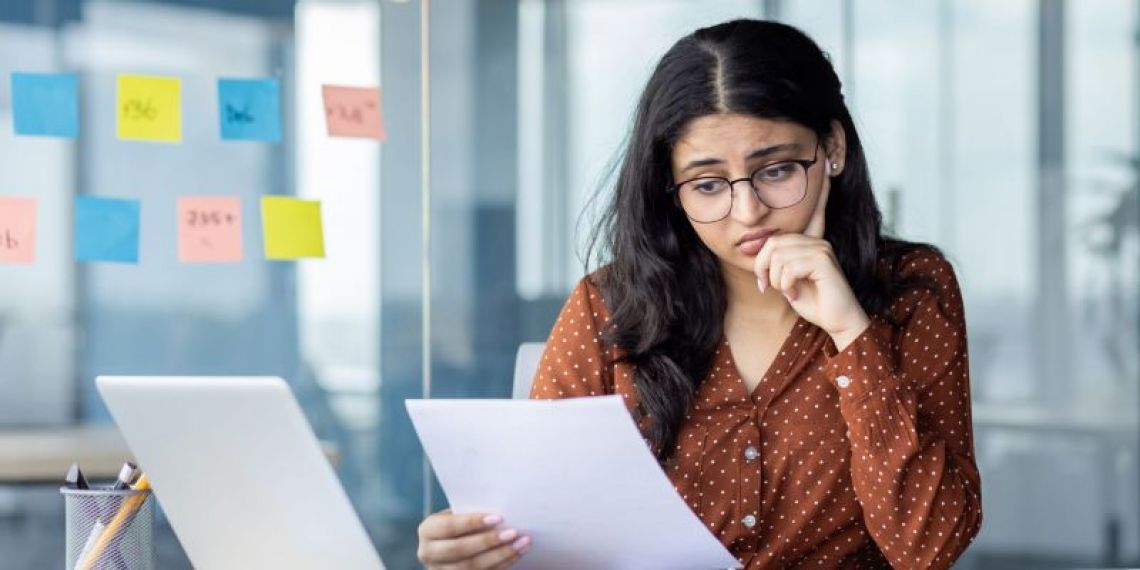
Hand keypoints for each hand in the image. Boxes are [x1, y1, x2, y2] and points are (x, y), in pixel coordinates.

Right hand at [417, 509, 530, 568]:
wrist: (449, 545)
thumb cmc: (459, 524)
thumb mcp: (456, 515)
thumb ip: (469, 513)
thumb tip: (500, 510)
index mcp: (428, 530)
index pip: (449, 527)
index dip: (472, 523)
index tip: (498, 518)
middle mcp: (429, 553)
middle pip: (460, 550)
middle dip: (489, 542)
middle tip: (513, 533)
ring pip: (472, 567)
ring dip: (501, 555)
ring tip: (522, 543)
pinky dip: (503, 564)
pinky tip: (517, 554)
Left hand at [753, 173, 870, 349]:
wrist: (837, 321)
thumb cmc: (812, 302)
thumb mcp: (786, 281)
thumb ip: (775, 263)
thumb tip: (751, 246)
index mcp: (809, 243)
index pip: (801, 218)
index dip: (813, 200)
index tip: (821, 184)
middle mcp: (816, 241)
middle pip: (772, 242)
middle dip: (762, 267)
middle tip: (765, 286)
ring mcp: (821, 249)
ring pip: (778, 256)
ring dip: (775, 280)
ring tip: (787, 291)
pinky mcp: (823, 261)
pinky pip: (788, 267)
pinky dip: (784, 285)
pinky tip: (795, 293)